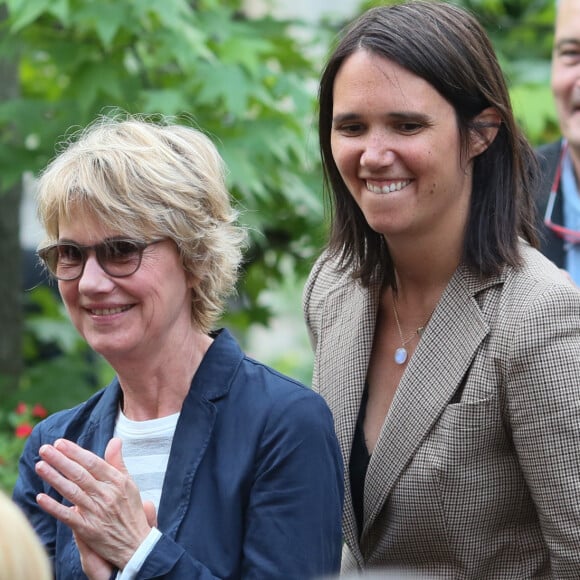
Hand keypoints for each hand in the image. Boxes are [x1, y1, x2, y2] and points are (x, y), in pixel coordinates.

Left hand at [35, 437, 152, 569]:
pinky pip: (68, 516)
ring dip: (54, 478)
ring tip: (40, 466)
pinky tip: (41, 497)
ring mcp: (96, 512)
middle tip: (44, 449)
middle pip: (80, 474)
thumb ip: (118, 462)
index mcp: (117, 481)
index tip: (60, 443)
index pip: (93, 463)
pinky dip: (54, 507)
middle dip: (61, 460)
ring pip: (72, 492)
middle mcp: (106, 495)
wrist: (135, 544)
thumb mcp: (129, 483)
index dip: (75, 452)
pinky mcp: (87, 529)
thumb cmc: (130, 510)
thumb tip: (115, 440)